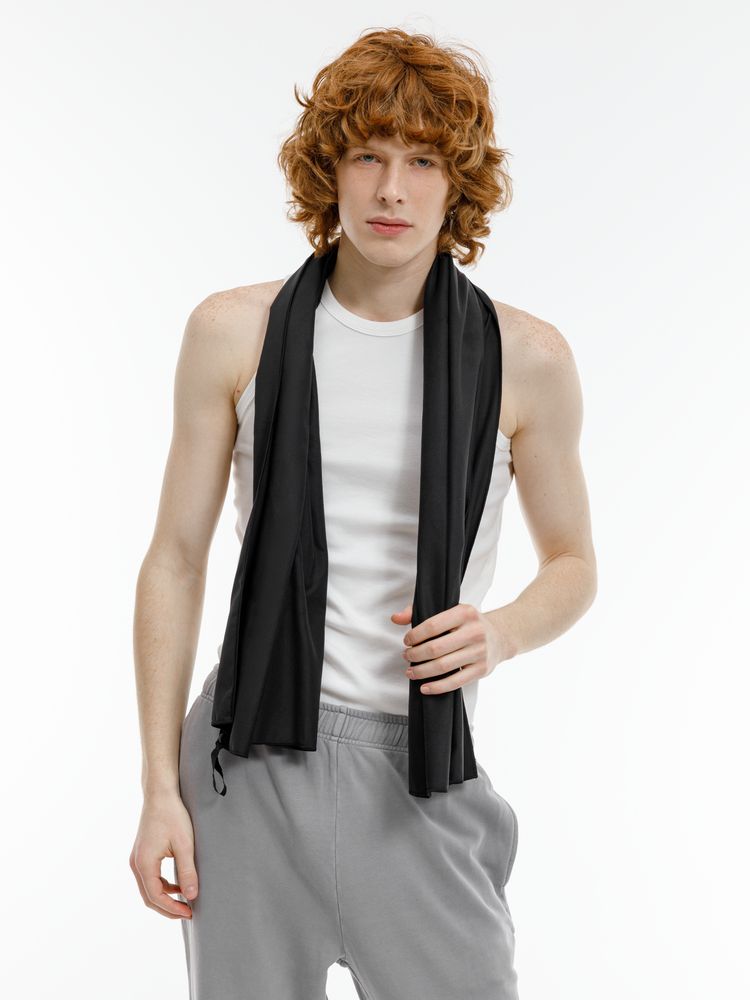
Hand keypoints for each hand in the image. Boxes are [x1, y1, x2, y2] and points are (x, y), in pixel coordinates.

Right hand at [130, 791, 197, 919]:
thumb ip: (187, 871)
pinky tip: (177, 886)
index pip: (156, 897)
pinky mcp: (141, 853)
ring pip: (148, 888)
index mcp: (144, 863)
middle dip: (167, 908)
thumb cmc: (173, 815)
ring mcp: (136, 858)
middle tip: (188, 912)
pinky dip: (161, 886)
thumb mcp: (184, 844)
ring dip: (164, 898)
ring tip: (184, 901)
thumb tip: (192, 896)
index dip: (172, 908)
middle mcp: (136, 863)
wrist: (160, 794)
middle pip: (148, 896)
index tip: (190, 912)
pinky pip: (149, 877)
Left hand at [390, 602, 508, 693]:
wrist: (500, 636)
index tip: (406, 641)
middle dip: (415, 655)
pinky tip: (424, 687)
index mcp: (465, 612)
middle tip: (406, 657)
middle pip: (436, 648)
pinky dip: (437, 687)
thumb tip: (395, 618)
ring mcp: (480, 651)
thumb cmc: (467, 623)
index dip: (414, 635)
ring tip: (411, 672)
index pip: (432, 625)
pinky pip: (455, 681)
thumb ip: (419, 611)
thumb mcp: (449, 611)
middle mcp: (474, 631)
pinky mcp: (482, 669)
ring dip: (422, 672)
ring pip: (443, 666)